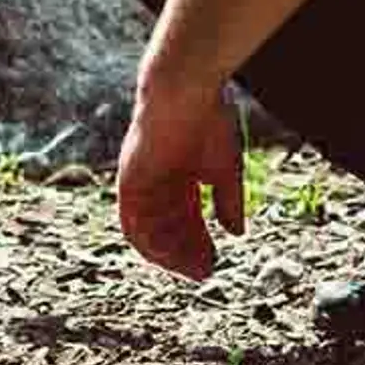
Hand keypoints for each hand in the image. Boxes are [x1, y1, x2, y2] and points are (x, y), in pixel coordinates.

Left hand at [114, 83, 245, 278]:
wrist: (184, 92)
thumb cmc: (208, 121)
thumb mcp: (225, 169)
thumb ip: (228, 201)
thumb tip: (237, 233)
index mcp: (181, 175)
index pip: (187, 217)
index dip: (199, 242)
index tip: (214, 263)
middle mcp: (159, 181)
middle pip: (169, 227)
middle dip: (186, 252)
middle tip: (204, 272)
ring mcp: (142, 181)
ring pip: (150, 229)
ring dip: (168, 252)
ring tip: (190, 268)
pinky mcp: (128, 180)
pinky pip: (132, 220)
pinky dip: (147, 240)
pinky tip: (166, 256)